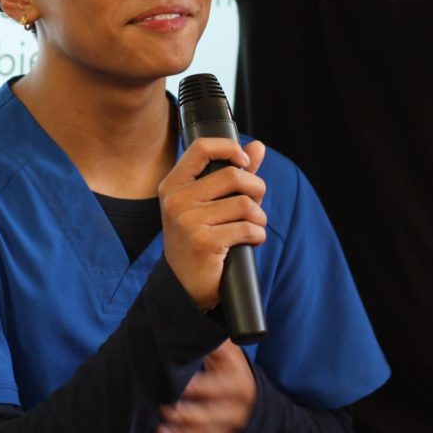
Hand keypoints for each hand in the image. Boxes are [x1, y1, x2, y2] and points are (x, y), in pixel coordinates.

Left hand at [156, 341, 257, 432]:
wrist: (244, 388)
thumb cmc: (227, 364)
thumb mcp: (224, 350)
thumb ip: (210, 341)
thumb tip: (195, 322)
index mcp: (239, 382)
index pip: (221, 387)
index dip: (202, 387)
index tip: (185, 386)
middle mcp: (237, 406)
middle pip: (213, 415)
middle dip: (188, 414)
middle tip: (165, 409)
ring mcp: (229, 424)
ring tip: (162, 429)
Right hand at [158, 138, 266, 311]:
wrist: (184, 285)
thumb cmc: (198, 238)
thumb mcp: (208, 203)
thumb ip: (232, 172)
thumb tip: (259, 147)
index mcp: (173, 185)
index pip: (202, 148)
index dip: (230, 148)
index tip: (244, 162)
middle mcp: (176, 200)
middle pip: (233, 175)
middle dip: (256, 188)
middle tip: (256, 203)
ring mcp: (188, 221)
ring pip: (244, 204)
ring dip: (259, 217)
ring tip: (253, 226)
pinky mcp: (204, 242)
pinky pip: (247, 229)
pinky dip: (257, 235)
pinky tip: (251, 241)